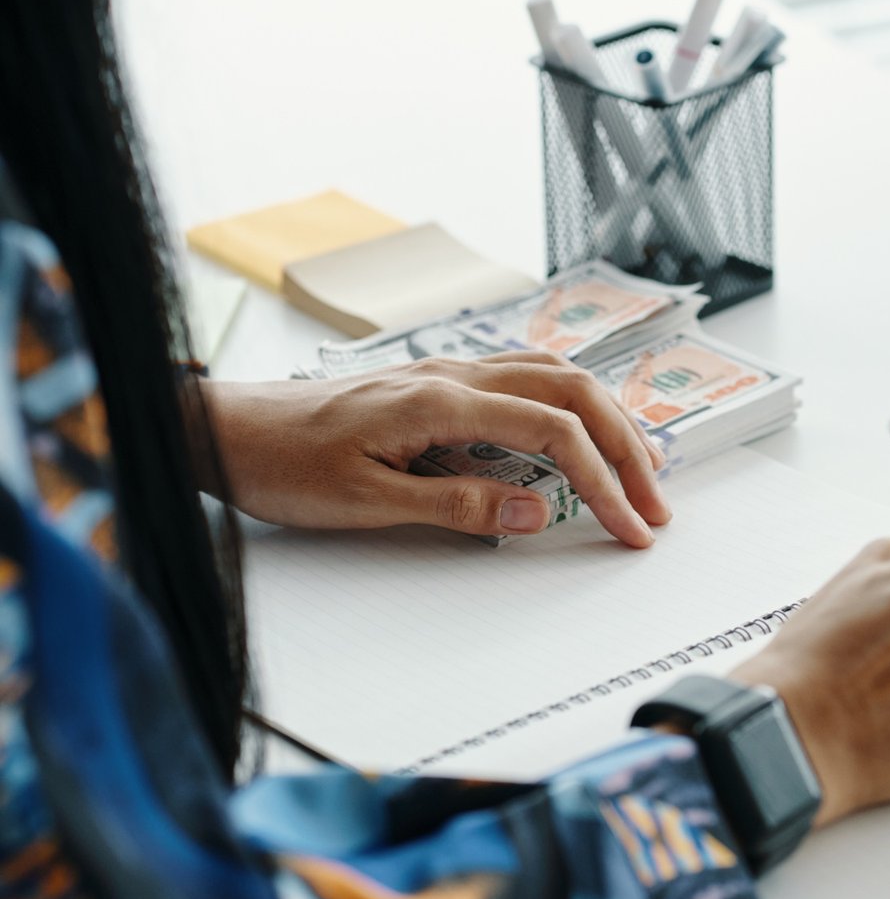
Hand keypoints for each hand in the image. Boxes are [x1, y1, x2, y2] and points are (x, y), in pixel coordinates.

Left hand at [199, 352, 671, 547]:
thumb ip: (457, 505)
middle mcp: (454, 374)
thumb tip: (538, 512)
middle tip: (656, 502)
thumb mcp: (366, 501)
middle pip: (572, 392)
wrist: (225, 430)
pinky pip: (525, 378)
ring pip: (554, 375)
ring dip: (605, 418)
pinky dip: (569, 403)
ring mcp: (447, 372)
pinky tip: (578, 428)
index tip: (631, 527)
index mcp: (440, 400)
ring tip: (638, 464)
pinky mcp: (438, 383)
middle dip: (626, 446)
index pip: (553, 431)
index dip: (604, 481)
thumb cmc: (282, 465)